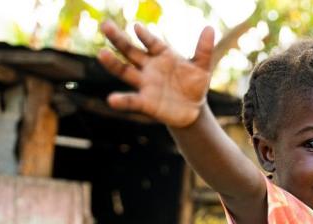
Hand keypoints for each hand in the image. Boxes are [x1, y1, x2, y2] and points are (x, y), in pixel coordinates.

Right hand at [98, 21, 213, 127]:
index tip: (137, 27)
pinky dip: (122, 100)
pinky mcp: (145, 102)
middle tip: (105, 25)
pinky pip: (131, 100)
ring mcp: (145, 84)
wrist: (193, 109)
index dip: (145, 36)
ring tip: (101, 53)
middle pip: (130, 51)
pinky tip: (111, 100)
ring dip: (112, 63)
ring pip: (125, 71)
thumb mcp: (202, 67)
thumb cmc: (194, 84)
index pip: (152, 43)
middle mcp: (148, 67)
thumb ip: (204, 49)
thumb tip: (210, 28)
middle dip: (118, 39)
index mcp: (162, 55)